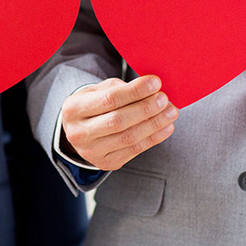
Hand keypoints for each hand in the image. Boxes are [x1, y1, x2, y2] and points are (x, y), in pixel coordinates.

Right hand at [61, 75, 177, 170]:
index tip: (156, 82)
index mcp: (73, 108)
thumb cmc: (94, 104)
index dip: (135, 91)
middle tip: (165, 99)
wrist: (80, 130)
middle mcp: (79, 133)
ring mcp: (91, 151)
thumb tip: (152, 89)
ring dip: (154, 124)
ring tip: (171, 112)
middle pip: (118, 121)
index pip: (109, 99)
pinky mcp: (106, 163)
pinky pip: (134, 150)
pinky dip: (154, 138)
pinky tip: (166, 127)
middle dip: (146, 108)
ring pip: (128, 138)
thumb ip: (121, 88)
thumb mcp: (98, 90)